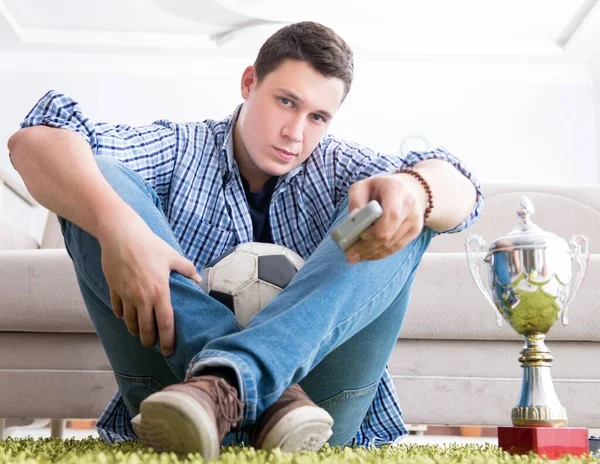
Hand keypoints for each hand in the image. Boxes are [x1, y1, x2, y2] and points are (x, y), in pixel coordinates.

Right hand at [98, 219, 200, 354]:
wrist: (121, 235)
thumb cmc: (150, 245)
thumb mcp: (172, 256)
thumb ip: (187, 269)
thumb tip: (198, 279)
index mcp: (160, 292)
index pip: (165, 324)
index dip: (168, 340)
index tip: (168, 350)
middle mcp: (143, 298)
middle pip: (146, 329)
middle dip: (150, 341)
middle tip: (153, 345)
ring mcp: (126, 295)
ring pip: (130, 322)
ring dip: (135, 330)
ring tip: (140, 333)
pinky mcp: (114, 290)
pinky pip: (118, 309)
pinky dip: (122, 316)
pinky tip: (126, 316)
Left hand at [346, 173, 425, 261]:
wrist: (407, 188)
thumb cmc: (379, 187)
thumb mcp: (362, 186)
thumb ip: (356, 200)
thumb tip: (353, 218)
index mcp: (395, 190)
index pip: (391, 215)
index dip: (375, 230)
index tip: (359, 235)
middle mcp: (409, 205)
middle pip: (389, 233)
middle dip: (367, 246)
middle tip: (350, 255)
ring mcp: (414, 220)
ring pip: (392, 244)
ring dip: (372, 253)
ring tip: (354, 257)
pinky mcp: (415, 231)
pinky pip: (396, 247)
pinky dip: (380, 254)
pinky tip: (367, 256)